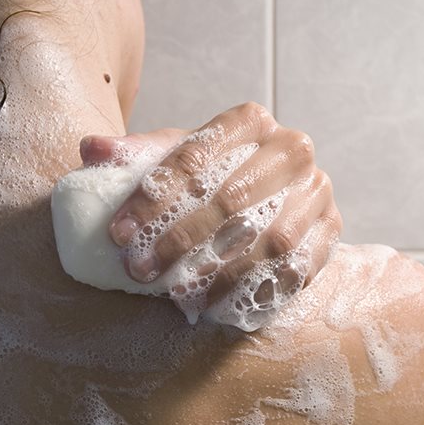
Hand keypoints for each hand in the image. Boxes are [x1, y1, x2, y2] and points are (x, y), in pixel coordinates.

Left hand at [79, 102, 341, 308]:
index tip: (119, 232)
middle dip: (179, 238)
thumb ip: (137, 154)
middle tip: (140, 268)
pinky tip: (216, 303)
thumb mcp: (177, 158)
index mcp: (251, 121)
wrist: (273, 190)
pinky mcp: (331, 229)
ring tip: (174, 292)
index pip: (196, 158)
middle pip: (231, 199)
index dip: (153, 198)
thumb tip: (91, 149)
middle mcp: (291, 149)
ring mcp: (317, 190)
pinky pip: (296, 267)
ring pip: (266, 237)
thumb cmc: (215, 173)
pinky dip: (254, 288)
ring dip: (216, 271)